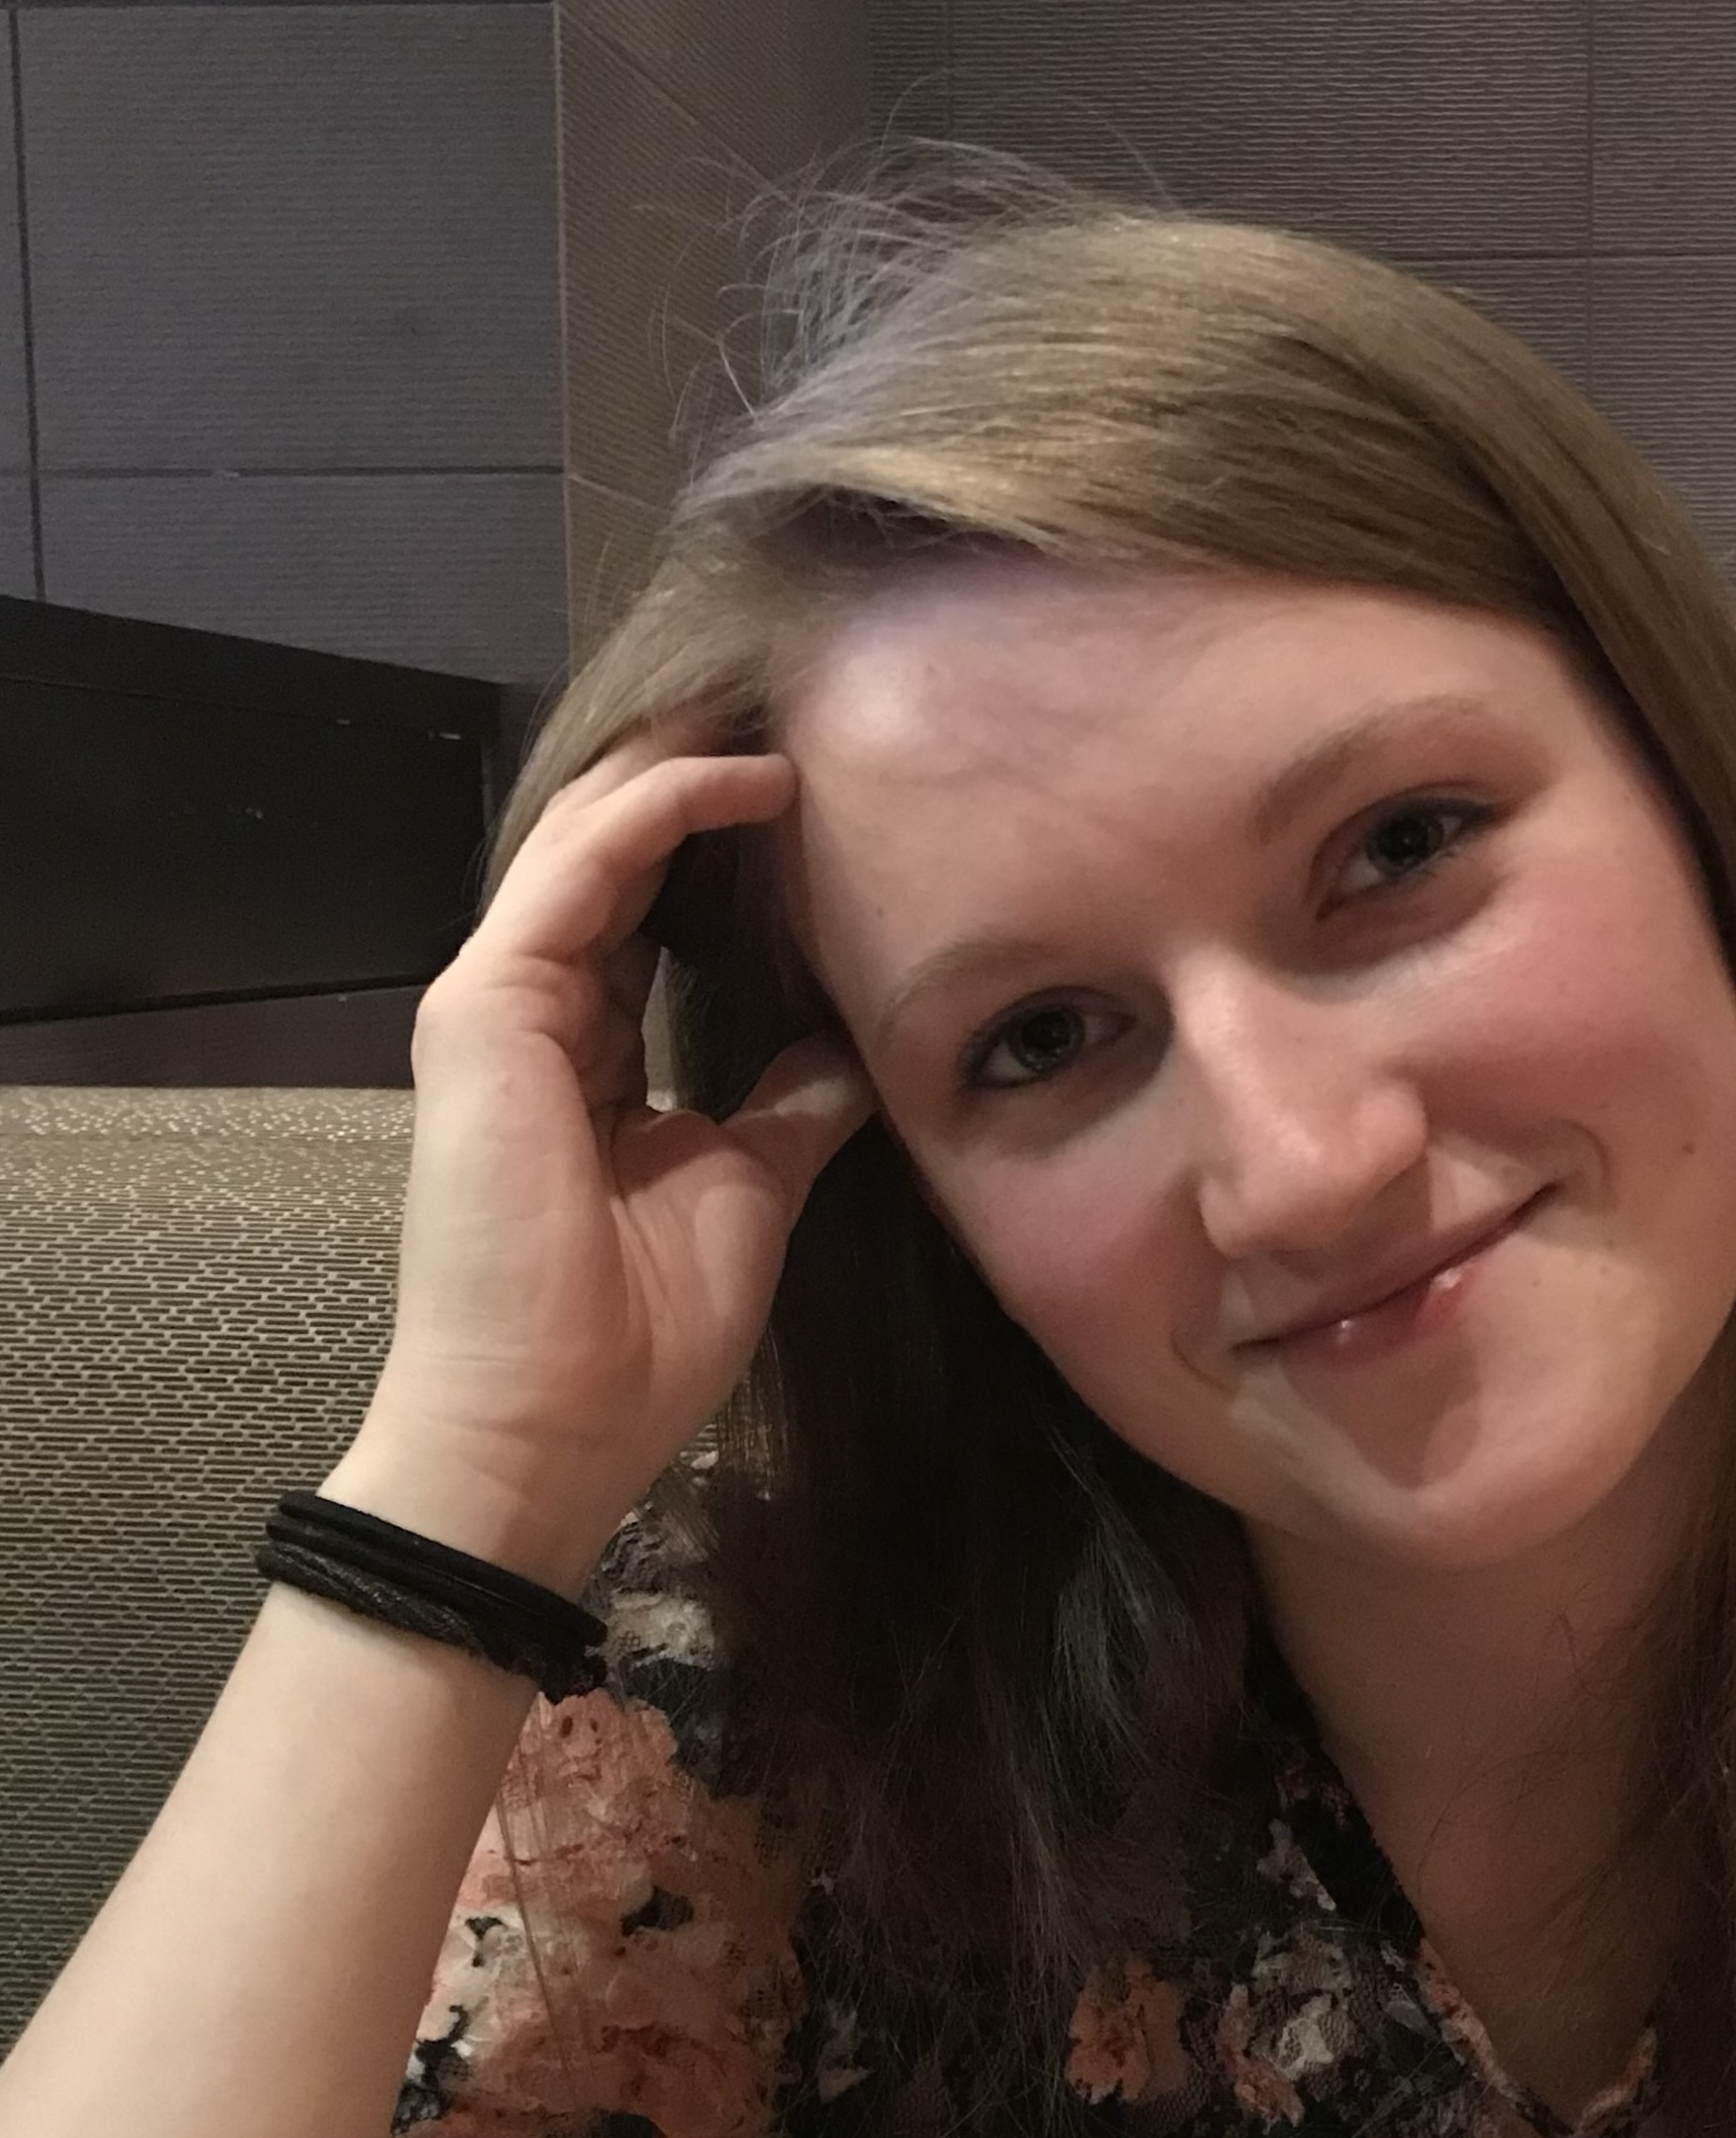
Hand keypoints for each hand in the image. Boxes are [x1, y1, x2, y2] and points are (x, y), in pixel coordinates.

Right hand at [331, 733, 870, 1588]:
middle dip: (693, 778)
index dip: (720, 846)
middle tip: (792, 713)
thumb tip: (847, 1054)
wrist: (551, 1424)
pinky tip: (745, 779)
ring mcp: (499, 1005)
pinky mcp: (488, 1008)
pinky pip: (580, 872)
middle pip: (609, 857)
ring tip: (775, 715)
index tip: (812, 799)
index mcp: (586, 1057)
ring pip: (588, 840)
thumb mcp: (746, 1191)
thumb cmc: (638, 1337)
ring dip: (679, 768)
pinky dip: (660, 811)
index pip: (647, 915)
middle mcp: (533, 1014)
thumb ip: (786, 1112)